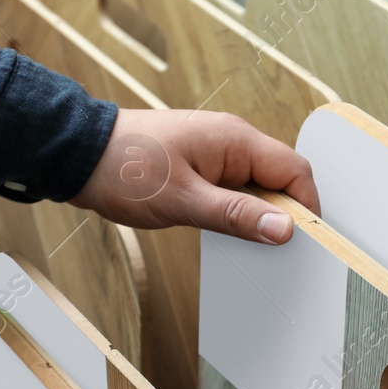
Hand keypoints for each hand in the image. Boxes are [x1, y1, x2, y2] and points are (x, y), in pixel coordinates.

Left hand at [76, 109, 317, 244]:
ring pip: (258, 186)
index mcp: (236, 140)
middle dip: (284, 214)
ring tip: (244, 241)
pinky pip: (235, 188)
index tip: (306, 240)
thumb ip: (237, 215)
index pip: (295, 171)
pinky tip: (224, 228)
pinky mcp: (202, 165)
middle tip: (272, 248)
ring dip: (257, 214)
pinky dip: (237, 210)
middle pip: (281, 179)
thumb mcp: (184, 200)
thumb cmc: (125, 169)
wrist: (80, 155)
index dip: (307, 208)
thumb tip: (283, 229)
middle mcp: (232, 141)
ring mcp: (217, 152)